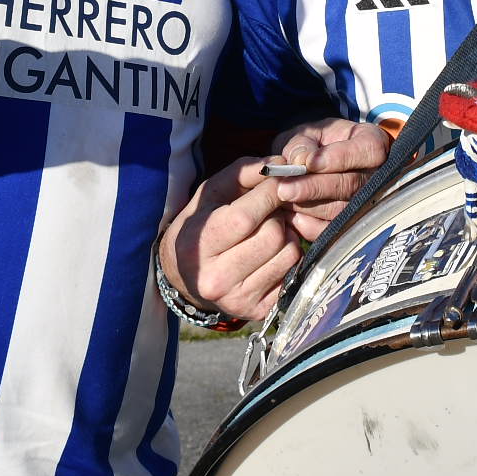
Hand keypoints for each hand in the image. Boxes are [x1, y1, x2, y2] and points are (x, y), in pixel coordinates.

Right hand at [159, 118, 389, 324]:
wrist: (183, 278)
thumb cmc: (199, 226)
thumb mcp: (209, 195)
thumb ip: (241, 174)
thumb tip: (278, 163)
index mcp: (199, 246)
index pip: (247, 216)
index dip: (270, 193)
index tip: (278, 181)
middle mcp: (216, 279)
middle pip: (273, 236)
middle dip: (278, 216)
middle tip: (270, 211)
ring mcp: (238, 299)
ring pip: (289, 255)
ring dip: (287, 236)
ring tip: (269, 232)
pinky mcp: (258, 312)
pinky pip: (293, 274)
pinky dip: (288, 258)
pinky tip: (271, 254)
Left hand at [266, 116, 391, 242]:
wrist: (311, 164)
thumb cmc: (312, 145)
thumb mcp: (306, 134)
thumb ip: (302, 144)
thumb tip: (300, 161)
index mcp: (372, 143)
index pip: (368, 150)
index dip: (339, 158)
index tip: (308, 163)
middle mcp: (377, 175)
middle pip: (351, 185)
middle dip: (314, 188)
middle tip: (284, 189)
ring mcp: (367, 203)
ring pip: (341, 210)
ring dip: (307, 207)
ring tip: (282, 198)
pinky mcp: (350, 225)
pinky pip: (331, 230)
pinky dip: (308, 225)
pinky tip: (289, 215)